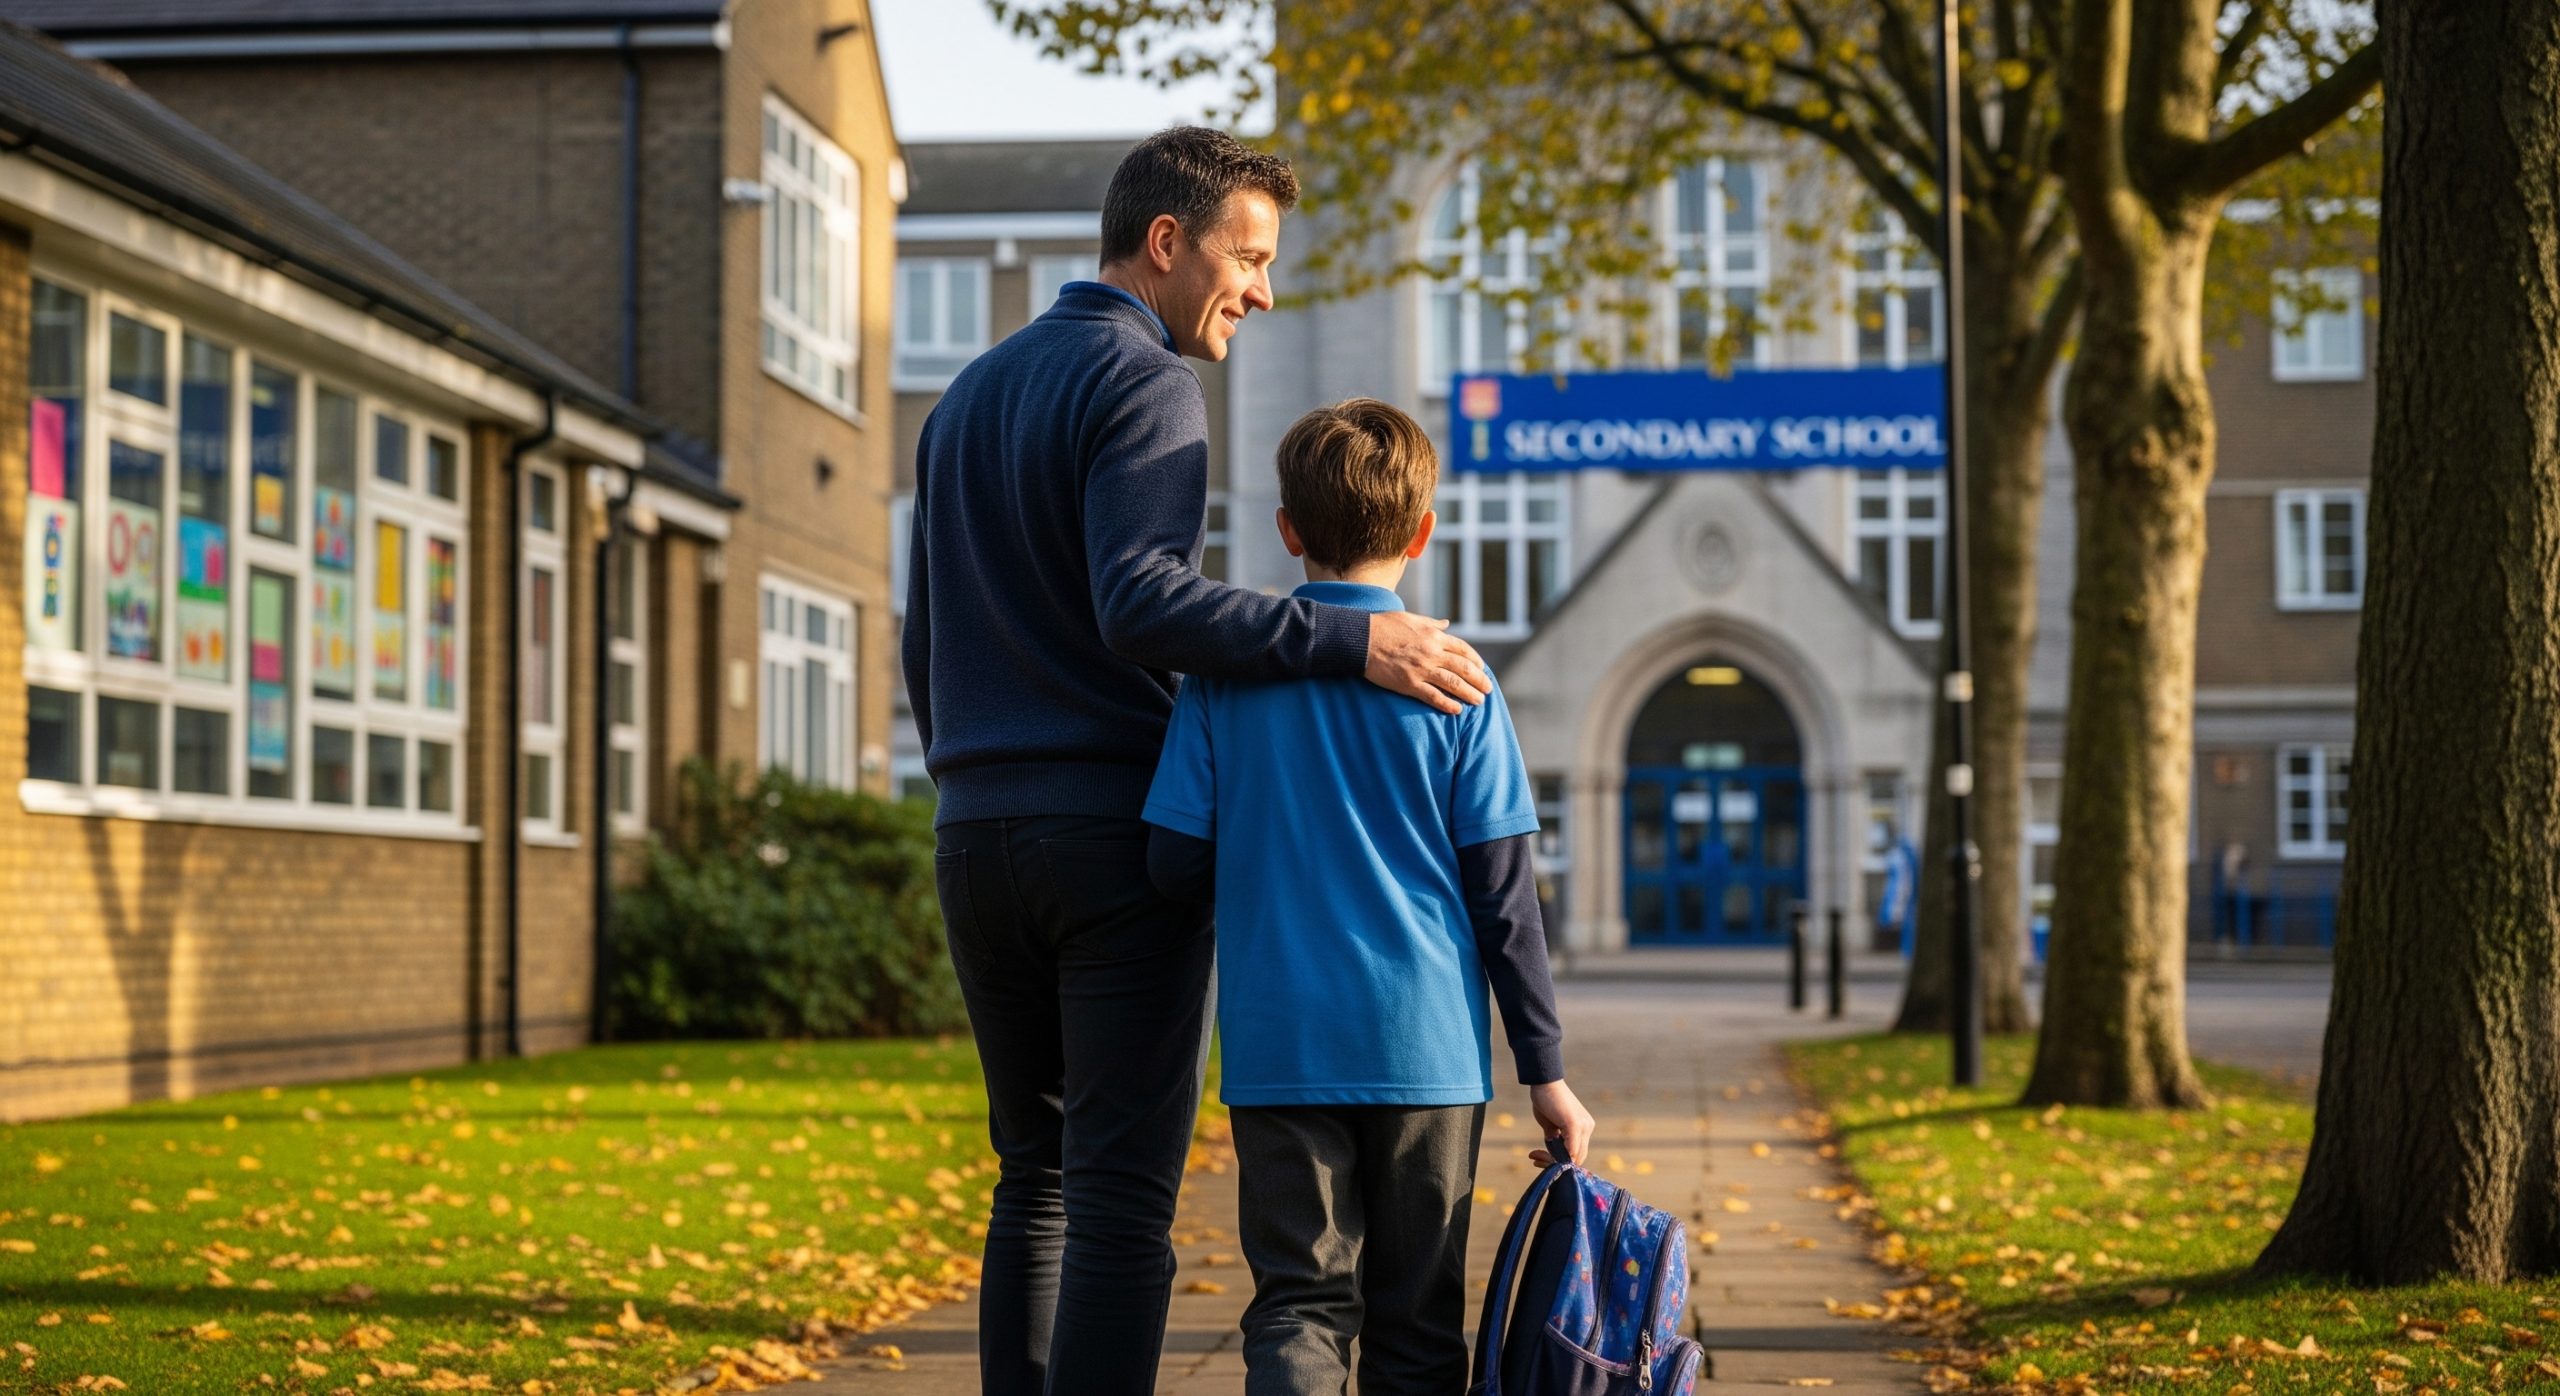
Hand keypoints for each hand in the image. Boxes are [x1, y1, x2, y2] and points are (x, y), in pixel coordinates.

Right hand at [1365, 611, 1489, 714]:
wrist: (1361, 639)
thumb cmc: (1384, 626)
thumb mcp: (1412, 619)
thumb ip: (1432, 624)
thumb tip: (1446, 623)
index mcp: (1434, 636)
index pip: (1463, 649)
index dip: (1475, 660)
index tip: (1482, 668)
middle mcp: (1432, 653)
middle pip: (1463, 668)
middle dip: (1479, 680)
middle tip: (1488, 689)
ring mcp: (1421, 669)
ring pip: (1453, 683)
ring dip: (1469, 693)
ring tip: (1479, 701)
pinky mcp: (1409, 684)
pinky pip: (1433, 696)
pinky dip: (1447, 704)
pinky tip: (1457, 710)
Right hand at [1526, 1080, 1594, 1166]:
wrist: (1544, 1081)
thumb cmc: (1546, 1100)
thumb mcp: (1551, 1124)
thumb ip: (1556, 1139)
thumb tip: (1554, 1155)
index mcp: (1584, 1127)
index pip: (1577, 1153)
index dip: (1560, 1161)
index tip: (1539, 1159)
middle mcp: (1587, 1127)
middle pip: (1577, 1158)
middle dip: (1555, 1162)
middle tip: (1535, 1159)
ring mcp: (1583, 1126)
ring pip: (1574, 1156)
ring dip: (1552, 1160)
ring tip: (1534, 1155)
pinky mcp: (1574, 1124)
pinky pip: (1571, 1150)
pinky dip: (1556, 1156)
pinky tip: (1540, 1154)